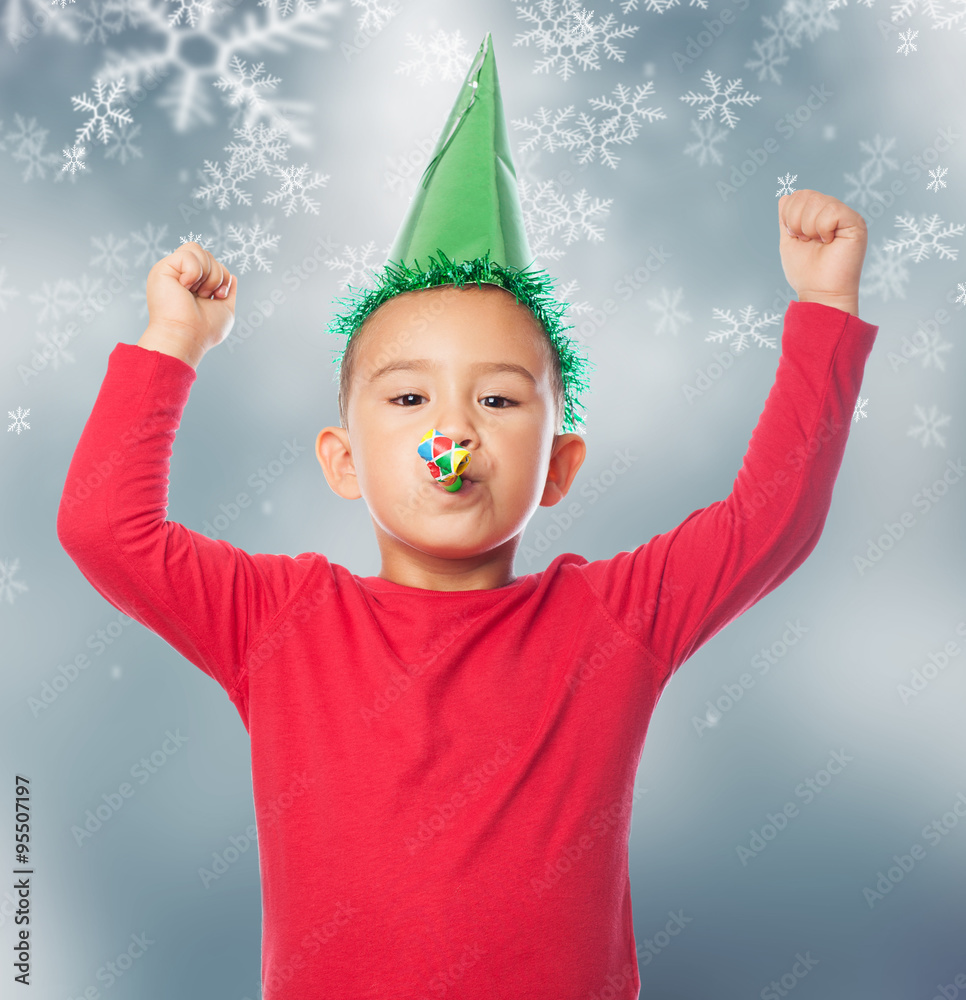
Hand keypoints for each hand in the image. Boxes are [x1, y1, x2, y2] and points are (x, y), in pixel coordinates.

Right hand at [144, 242, 236, 355]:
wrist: (188, 337)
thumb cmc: (205, 330)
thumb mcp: (225, 309)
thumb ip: (228, 291)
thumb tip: (232, 276)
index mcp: (194, 284)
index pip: (213, 263)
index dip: (222, 276)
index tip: (218, 296)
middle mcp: (182, 275)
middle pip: (207, 254)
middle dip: (216, 275)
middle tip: (206, 296)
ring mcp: (172, 271)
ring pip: (197, 249)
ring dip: (207, 274)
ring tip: (197, 292)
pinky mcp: (163, 268)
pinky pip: (188, 253)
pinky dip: (194, 272)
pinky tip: (186, 287)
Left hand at [778, 190, 867, 313]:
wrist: (820, 292)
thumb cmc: (806, 272)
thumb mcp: (789, 242)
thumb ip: (786, 219)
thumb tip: (785, 196)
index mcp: (819, 215)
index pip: (799, 195)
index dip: (789, 215)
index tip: (796, 237)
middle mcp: (834, 212)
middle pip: (805, 194)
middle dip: (796, 221)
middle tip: (806, 240)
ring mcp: (845, 216)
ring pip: (817, 201)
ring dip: (808, 227)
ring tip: (818, 242)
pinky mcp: (856, 223)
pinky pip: (831, 210)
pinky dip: (823, 229)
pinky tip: (829, 242)